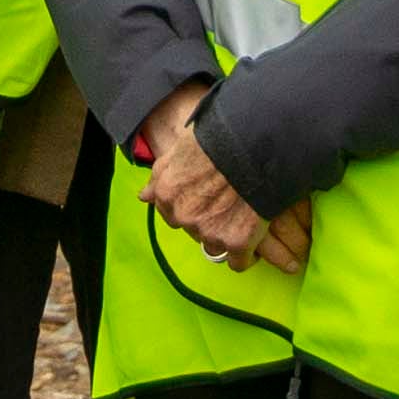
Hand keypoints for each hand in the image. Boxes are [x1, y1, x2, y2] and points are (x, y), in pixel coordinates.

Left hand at [143, 84, 311, 275]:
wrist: (254, 143)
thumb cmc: (219, 137)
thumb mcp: (181, 148)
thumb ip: (161, 174)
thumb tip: (143, 196)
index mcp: (166, 193)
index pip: (172, 213)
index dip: (192, 205)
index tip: (207, 198)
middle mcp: (183, 216)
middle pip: (193, 230)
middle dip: (208, 221)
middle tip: (228, 202)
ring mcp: (209, 232)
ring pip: (215, 245)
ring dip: (226, 235)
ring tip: (244, 214)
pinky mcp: (237, 242)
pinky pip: (239, 261)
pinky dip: (247, 253)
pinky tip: (255, 236)